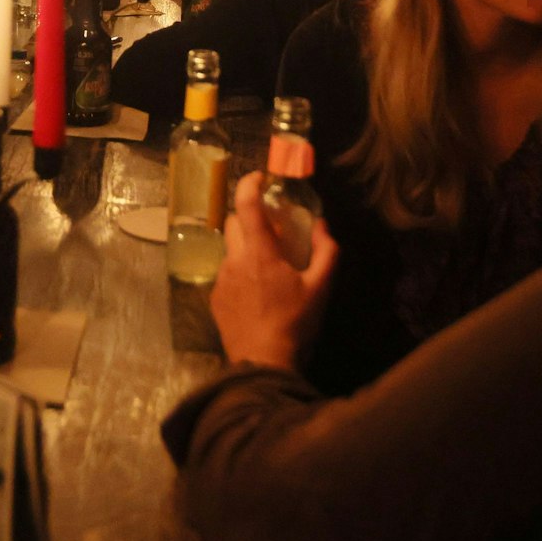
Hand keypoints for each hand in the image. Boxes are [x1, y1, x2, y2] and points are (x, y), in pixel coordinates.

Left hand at [210, 171, 335, 370]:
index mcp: (259, 252)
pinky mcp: (215, 298)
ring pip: (229, 248)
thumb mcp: (321, 288)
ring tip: (266, 264)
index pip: (246, 204)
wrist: (263, 363)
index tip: (260, 177)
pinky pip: (226, 272)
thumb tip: (322, 226)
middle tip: (272, 227)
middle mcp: (235, 260)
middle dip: (249, 216)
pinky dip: (240, 270)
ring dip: (245, 246)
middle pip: (233, 221)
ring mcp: (221, 279)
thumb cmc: (295, 324)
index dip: (250, 183)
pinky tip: (257, 291)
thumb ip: (326, 252)